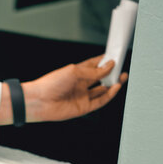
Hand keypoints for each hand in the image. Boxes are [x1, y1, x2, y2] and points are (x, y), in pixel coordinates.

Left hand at [0, 55, 127, 123]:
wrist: (39, 101)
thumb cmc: (51, 83)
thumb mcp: (74, 71)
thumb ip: (93, 71)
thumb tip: (109, 66)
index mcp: (76, 73)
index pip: (94, 65)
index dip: (105, 61)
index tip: (116, 56)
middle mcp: (80, 84)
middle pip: (100, 78)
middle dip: (112, 73)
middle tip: (122, 67)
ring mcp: (82, 96)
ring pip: (103, 90)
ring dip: (113, 84)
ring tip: (122, 76)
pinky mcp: (83, 107)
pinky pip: (100, 101)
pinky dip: (109, 95)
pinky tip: (115, 87)